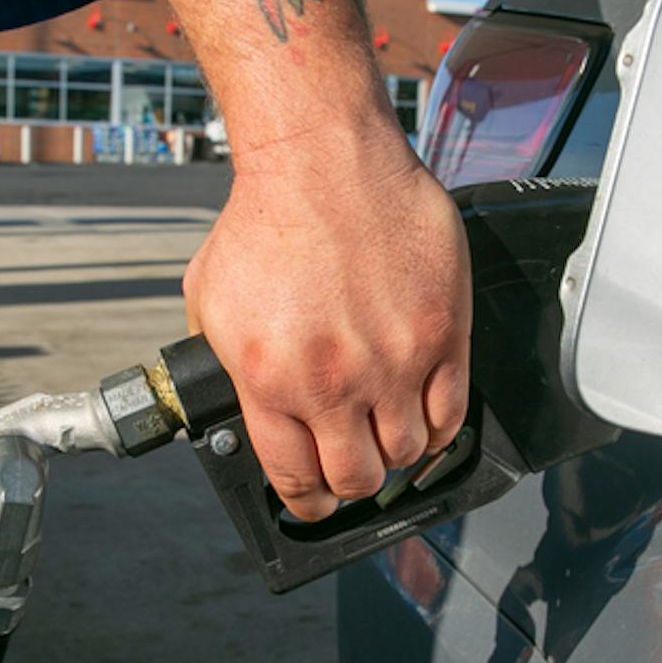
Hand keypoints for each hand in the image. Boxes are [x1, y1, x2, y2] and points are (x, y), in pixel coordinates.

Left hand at [184, 132, 469, 521]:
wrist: (323, 159)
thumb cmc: (263, 220)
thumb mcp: (208, 304)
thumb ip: (224, 370)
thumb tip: (239, 415)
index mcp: (270, 379)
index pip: (294, 480)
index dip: (303, 503)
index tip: (309, 503)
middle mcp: (335, 379)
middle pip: (357, 478)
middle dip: (349, 484)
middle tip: (348, 468)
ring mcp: (396, 360)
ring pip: (408, 454)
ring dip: (394, 455)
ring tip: (383, 435)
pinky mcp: (442, 333)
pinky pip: (452, 413)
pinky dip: (438, 429)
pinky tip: (422, 418)